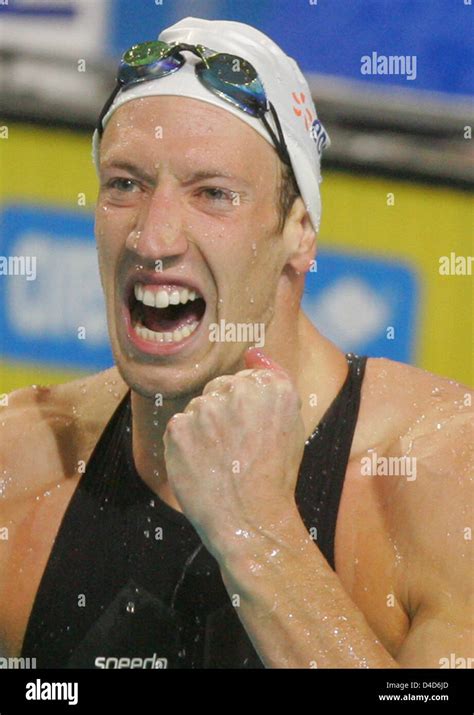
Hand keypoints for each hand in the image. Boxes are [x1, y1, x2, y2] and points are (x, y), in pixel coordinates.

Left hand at [163, 348, 305, 557]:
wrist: (250, 520)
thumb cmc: (274, 474)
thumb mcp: (290, 424)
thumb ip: (274, 380)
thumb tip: (252, 352)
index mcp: (273, 387)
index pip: (246, 380)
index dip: (248, 410)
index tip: (254, 435)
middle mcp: (239, 391)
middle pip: (219, 389)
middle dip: (224, 414)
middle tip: (237, 450)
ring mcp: (206, 408)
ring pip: (198, 408)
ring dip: (204, 429)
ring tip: (221, 461)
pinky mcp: (179, 427)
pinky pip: (179, 427)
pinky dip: (186, 445)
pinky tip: (203, 465)